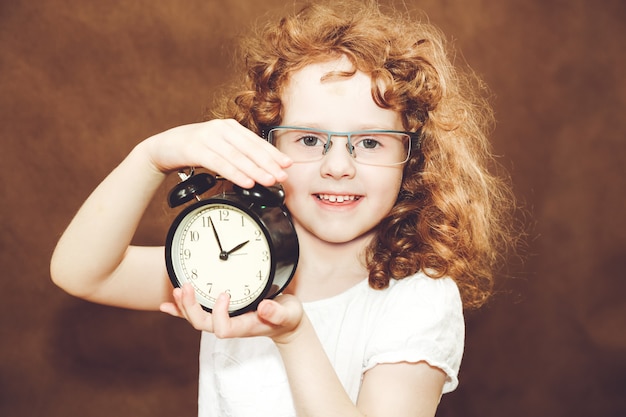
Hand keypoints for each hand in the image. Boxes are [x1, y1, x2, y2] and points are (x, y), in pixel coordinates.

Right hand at [142, 119, 291, 188]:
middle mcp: (221, 128)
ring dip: (255, 170)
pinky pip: (219, 163)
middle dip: (269, 163)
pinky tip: (246, 182)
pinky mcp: (195, 148)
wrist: (163, 148)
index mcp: (230, 127)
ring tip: (269, 181)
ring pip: (237, 156)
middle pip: (250, 148)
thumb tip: (261, 169)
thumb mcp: (219, 149)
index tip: (288, 164)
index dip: (273, 153)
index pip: (256, 141)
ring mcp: (208, 137)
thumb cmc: (193, 150)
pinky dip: (235, 173)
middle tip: (282, 176)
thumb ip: (237, 154)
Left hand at [160, 283, 303, 342]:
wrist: (285, 322)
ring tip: (176, 290)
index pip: (223, 328)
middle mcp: (231, 325)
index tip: (225, 294)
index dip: (218, 313)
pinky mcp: (221, 313)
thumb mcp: (289, 313)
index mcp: (244, 327)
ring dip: (184, 306)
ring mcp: (224, 320)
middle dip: (190, 307)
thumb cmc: (287, 317)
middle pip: (202, 323)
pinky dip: (180, 310)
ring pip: (197, 319)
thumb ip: (278, 312)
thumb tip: (265, 308)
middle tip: (185, 287)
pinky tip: (167, 305)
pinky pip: (198, 313)